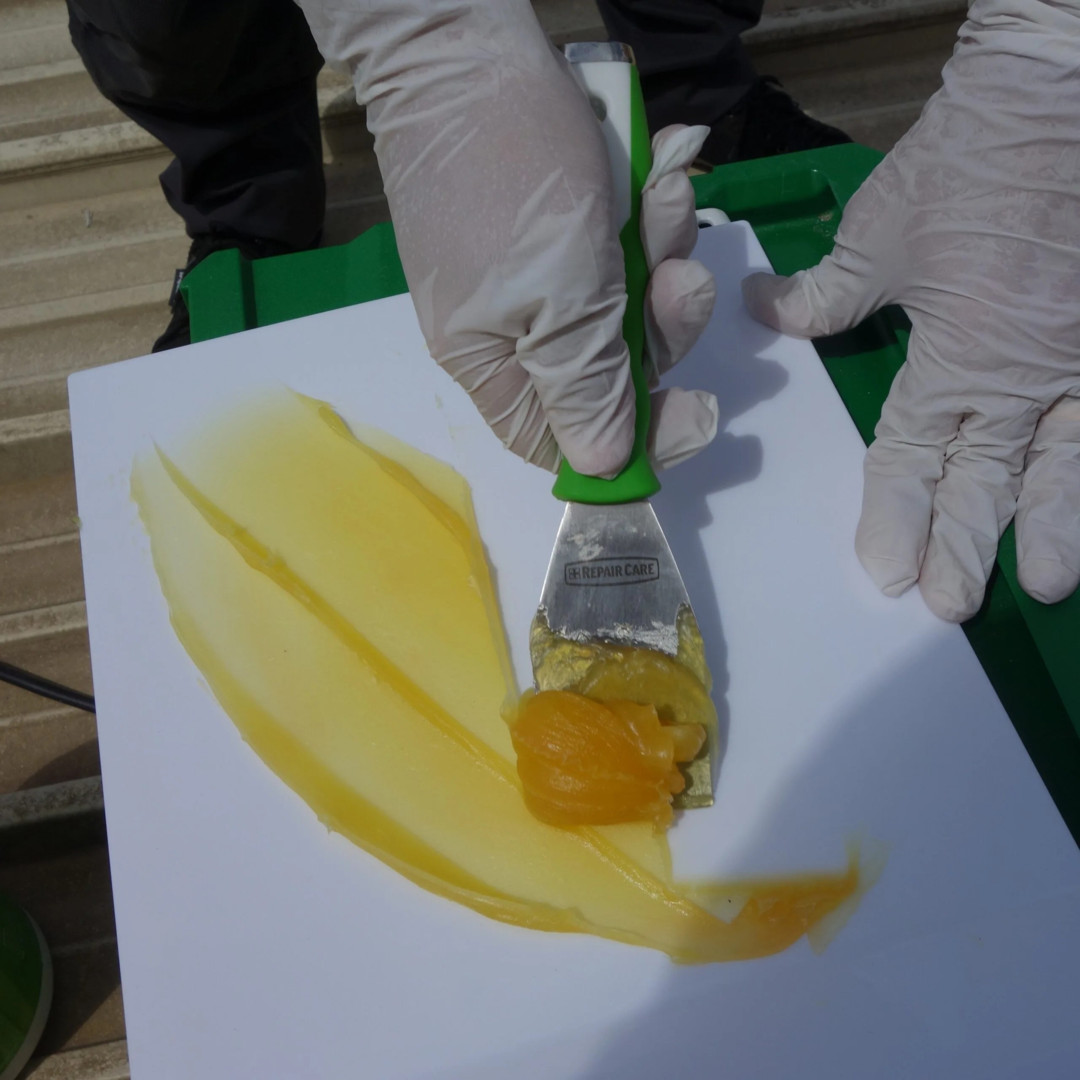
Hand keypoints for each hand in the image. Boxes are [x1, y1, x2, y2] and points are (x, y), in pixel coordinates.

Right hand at [296, 0, 717, 475]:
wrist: (463, 44)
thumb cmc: (511, 173)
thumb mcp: (559, 292)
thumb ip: (584, 383)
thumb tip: (601, 467)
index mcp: (492, 364)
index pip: (564, 441)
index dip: (634, 441)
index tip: (700, 414)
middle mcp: (513, 332)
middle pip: (609, 372)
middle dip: (662, 326)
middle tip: (685, 277)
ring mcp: (538, 276)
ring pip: (625, 305)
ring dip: (664, 258)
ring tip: (668, 196)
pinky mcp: (561, 227)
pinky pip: (621, 249)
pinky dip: (650, 218)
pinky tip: (660, 172)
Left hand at [742, 0, 1079, 620]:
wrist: (1058, 95)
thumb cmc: (965, 164)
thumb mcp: (881, 232)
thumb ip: (827, 293)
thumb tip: (766, 311)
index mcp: (955, 354)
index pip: (914, 454)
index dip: (896, 514)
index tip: (885, 568)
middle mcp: (1021, 371)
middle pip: (988, 477)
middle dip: (966, 544)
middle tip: (949, 605)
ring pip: (1067, 462)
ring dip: (1055, 527)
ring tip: (1045, 587)